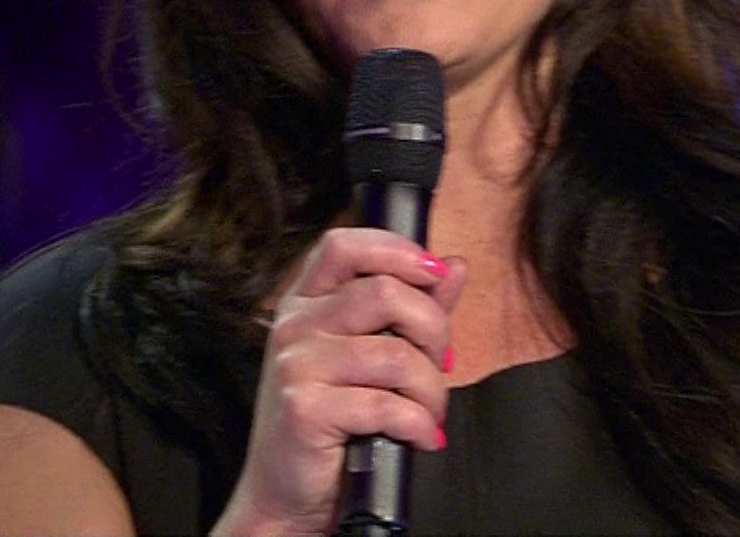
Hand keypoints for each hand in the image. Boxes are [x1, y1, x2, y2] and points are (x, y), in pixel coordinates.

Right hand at [212, 228, 467, 536]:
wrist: (285, 493)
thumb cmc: (329, 423)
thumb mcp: (366, 356)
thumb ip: (410, 309)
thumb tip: (455, 267)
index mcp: (306, 302)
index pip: (345, 245)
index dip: (396, 250)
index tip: (435, 273)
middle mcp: (295, 325)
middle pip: (385, 293)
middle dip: (432, 330)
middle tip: (438, 365)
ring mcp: (296, 365)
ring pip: (395, 354)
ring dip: (431, 389)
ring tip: (429, 412)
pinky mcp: (305, 409)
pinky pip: (387, 405)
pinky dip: (418, 424)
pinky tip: (420, 436)